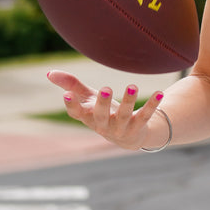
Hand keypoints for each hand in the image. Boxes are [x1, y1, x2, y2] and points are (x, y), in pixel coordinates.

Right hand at [45, 70, 164, 150]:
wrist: (127, 137)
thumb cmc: (103, 112)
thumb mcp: (87, 98)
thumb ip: (71, 85)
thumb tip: (49, 72)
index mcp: (89, 118)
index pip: (77, 114)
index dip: (72, 105)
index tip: (66, 95)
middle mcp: (103, 126)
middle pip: (101, 116)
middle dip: (103, 104)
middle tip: (106, 89)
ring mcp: (121, 128)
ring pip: (125, 115)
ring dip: (130, 100)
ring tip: (133, 85)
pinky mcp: (138, 127)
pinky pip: (146, 115)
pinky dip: (152, 104)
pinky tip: (160, 92)